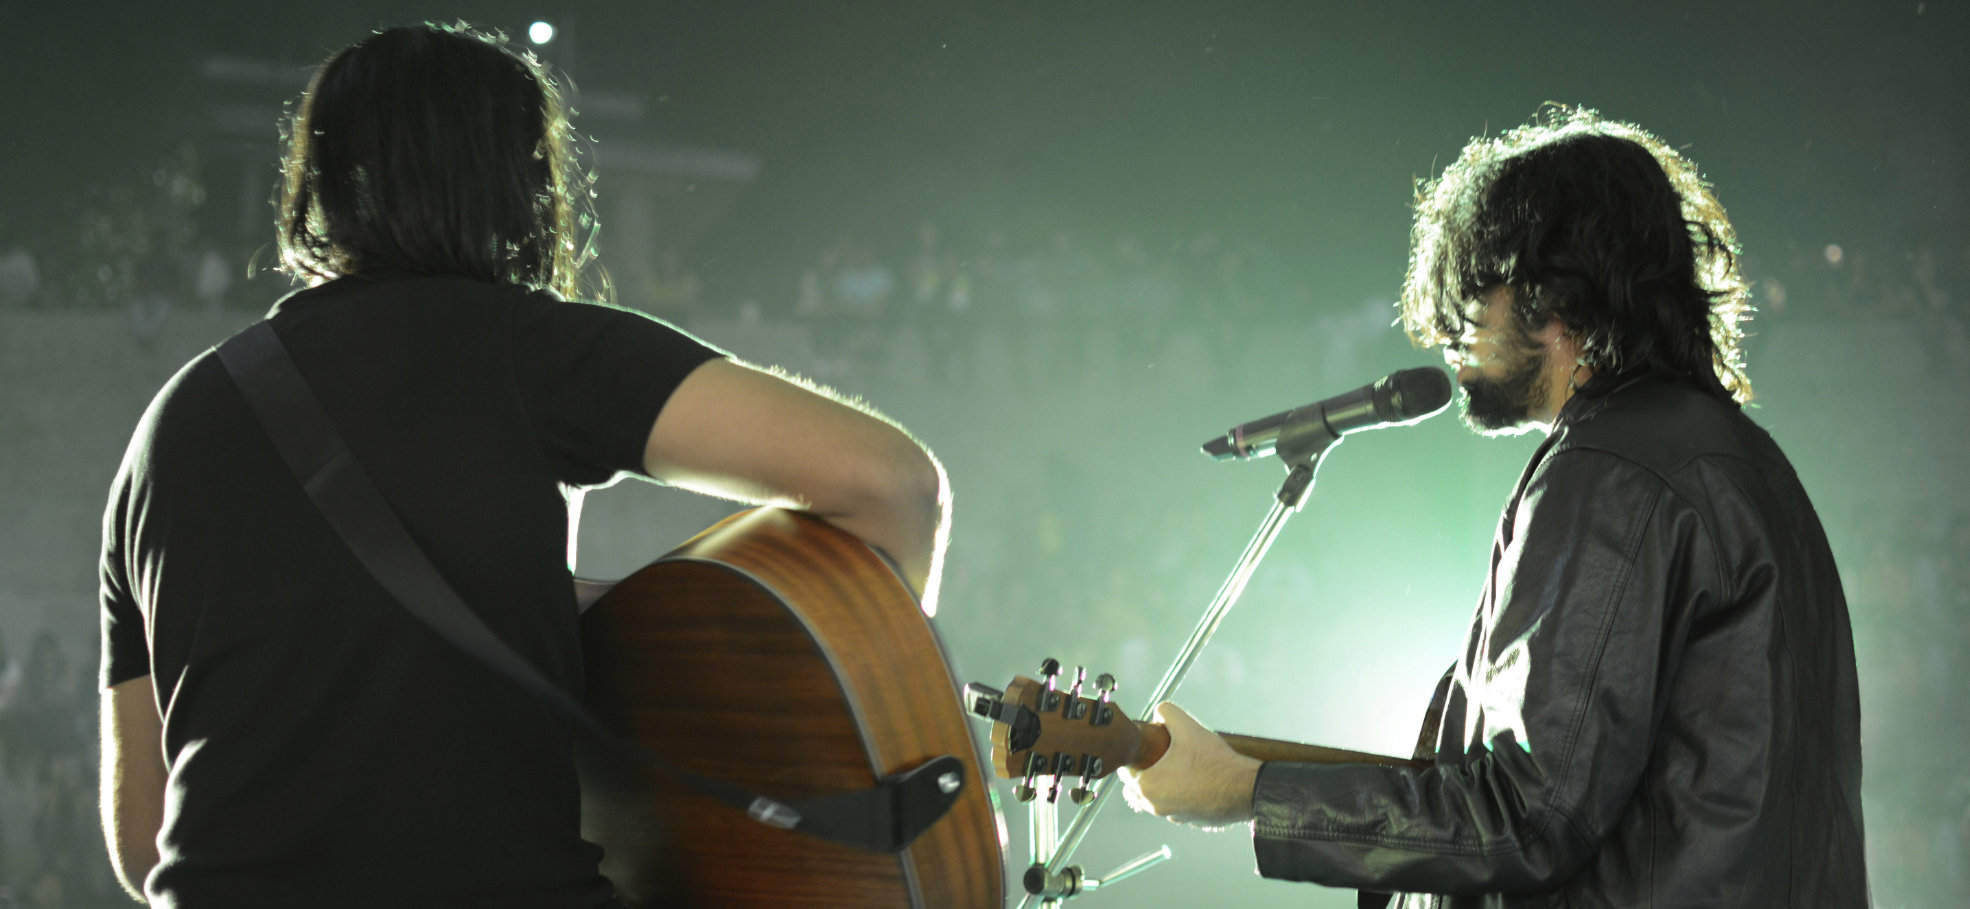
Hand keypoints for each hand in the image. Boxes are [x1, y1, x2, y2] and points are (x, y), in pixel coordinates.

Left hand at [1118, 701, 1260, 829]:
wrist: (1245, 789)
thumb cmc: (1214, 762)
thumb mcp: (1188, 727)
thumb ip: (1167, 712)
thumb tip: (1159, 711)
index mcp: (1148, 787)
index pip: (1125, 772)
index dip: (1132, 756)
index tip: (1143, 748)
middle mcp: (1157, 807)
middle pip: (1136, 789)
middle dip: (1143, 772)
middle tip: (1157, 756)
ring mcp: (1174, 817)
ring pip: (1156, 800)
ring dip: (1161, 785)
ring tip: (1177, 767)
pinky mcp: (1191, 821)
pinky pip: (1176, 807)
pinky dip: (1179, 796)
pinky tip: (1193, 780)